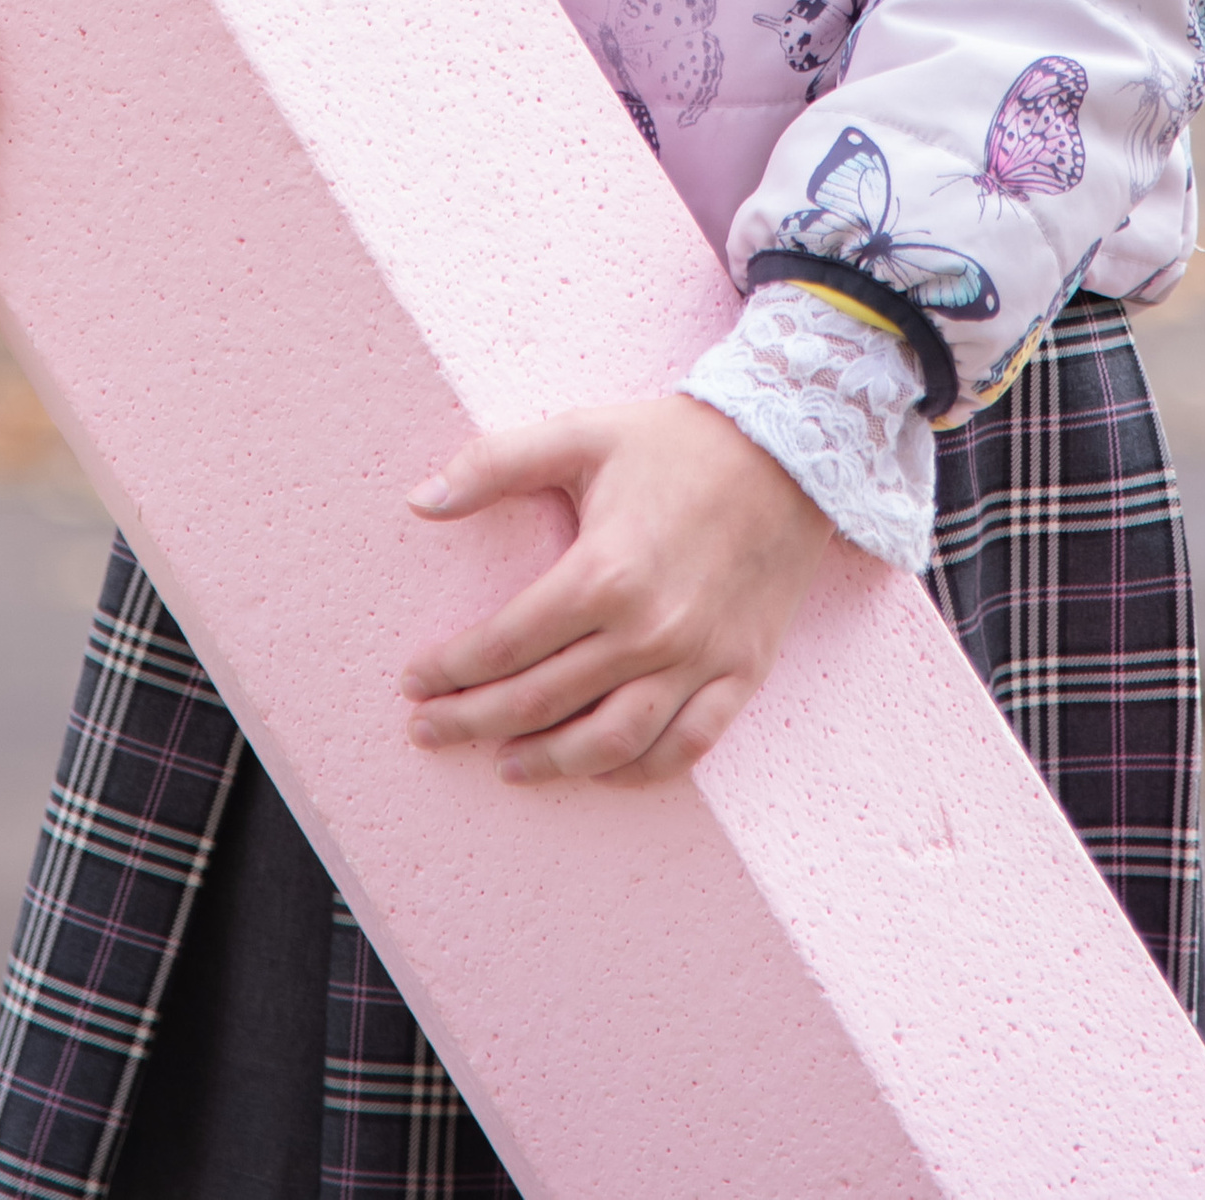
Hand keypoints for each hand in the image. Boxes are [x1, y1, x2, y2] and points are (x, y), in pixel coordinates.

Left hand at [399, 394, 829, 787]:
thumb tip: (419, 500)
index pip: (507, 643)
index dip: (452, 669)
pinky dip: (638, 770)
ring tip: (504, 764)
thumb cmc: (675, 440)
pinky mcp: (740, 673)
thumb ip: (495, 463)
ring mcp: (699, 658)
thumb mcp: (580, 433)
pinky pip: (686, 745)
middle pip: (544, 699)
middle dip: (474, 722)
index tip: (415, 681)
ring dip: (550, 761)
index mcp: (603, 571)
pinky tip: (598, 769)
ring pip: (611, 741)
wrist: (790, 449)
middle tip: (429, 731)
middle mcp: (649, 629)